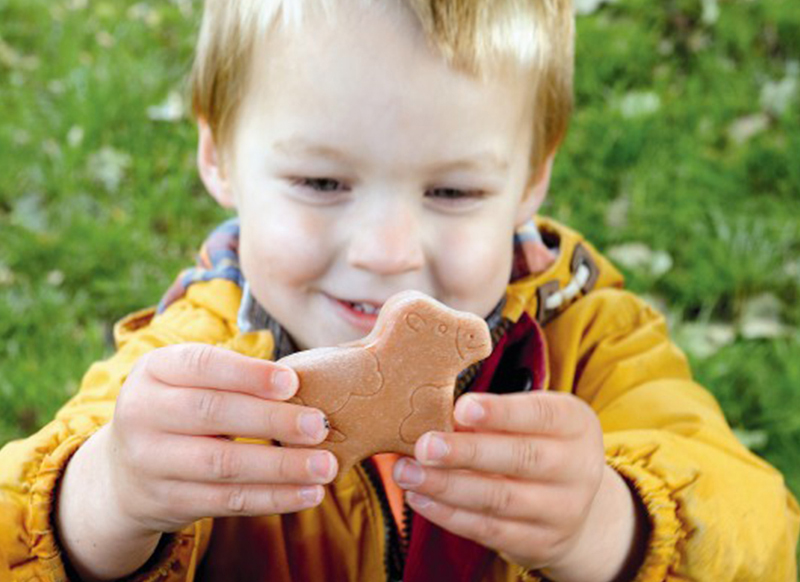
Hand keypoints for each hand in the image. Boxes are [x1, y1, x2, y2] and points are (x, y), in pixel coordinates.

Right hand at [57, 343, 336, 579]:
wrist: (123, 472)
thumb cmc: (180, 409)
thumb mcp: (189, 382)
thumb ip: (234, 378)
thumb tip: (301, 386)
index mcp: (153, 370)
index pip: (201, 366)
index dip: (248, 373)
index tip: (294, 382)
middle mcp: (142, 413)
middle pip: (213, 414)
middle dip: (273, 421)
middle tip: (321, 426)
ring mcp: (149, 461)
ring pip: (223, 464)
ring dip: (281, 467)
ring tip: (325, 466)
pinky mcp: (167, 501)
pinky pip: (227, 501)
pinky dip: (273, 498)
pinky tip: (309, 494)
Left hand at [393, 391, 644, 581]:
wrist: (578, 508)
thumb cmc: (538, 445)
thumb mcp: (531, 420)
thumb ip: (493, 416)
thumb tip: (434, 413)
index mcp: (575, 424)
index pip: (541, 414)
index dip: (502, 412)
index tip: (461, 407)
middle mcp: (577, 468)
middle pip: (521, 459)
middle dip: (467, 452)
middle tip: (424, 446)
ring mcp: (562, 510)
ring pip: (500, 499)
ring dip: (447, 487)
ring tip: (406, 473)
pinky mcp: (540, 543)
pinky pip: (489, 531)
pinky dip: (450, 515)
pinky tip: (420, 498)